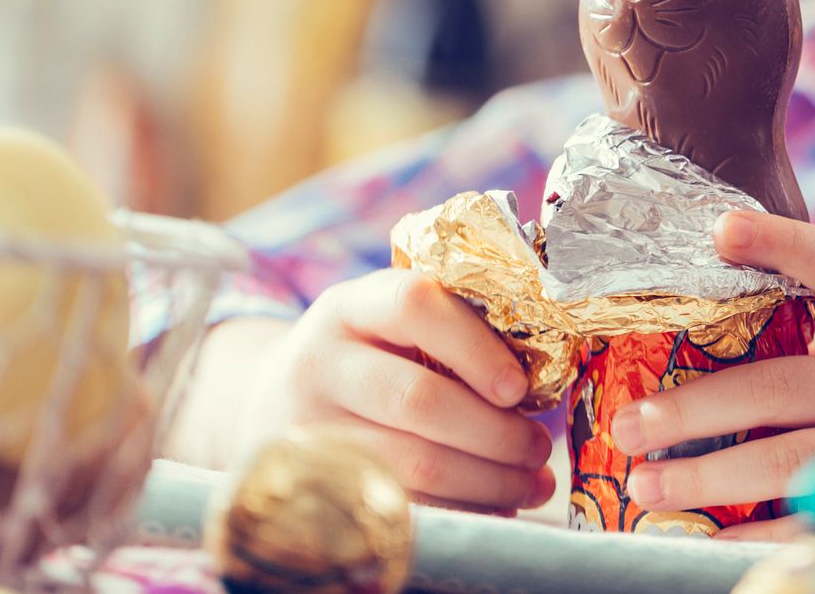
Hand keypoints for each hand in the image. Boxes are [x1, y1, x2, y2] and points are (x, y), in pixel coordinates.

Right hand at [235, 270, 557, 515]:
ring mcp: (309, 426)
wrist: (266, 398)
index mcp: (353, 306)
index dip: (476, 347)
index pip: (416, 306)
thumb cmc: (365, 354)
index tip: (520, 389)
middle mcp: (321, 361)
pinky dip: (456, 509)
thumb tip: (547, 374)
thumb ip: (450, 330)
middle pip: (418, 399)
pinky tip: (493, 506)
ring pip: (409, 463)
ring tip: (531, 484)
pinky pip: (395, 504)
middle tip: (538, 449)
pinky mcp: (311, 482)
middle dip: (494, 432)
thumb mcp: (389, 322)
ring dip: (486, 480)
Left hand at [608, 211, 814, 540]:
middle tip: (630, 422)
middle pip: (786, 385)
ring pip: (795, 462)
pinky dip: (758, 538)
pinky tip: (707, 545)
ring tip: (646, 488)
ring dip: (711, 480)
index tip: (719, 226)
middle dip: (700, 405)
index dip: (781, 242)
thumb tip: (707, 351)